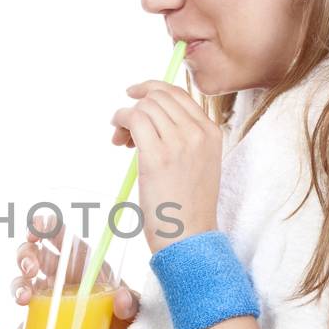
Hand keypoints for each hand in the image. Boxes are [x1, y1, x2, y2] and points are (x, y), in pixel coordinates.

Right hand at [8, 212, 140, 328]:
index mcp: (82, 263)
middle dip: (25, 256)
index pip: (59, 235)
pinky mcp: (45, 328)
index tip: (35, 232)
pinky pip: (25, 326)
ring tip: (23, 300)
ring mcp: (50, 303)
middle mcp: (62, 279)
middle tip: (31, 270)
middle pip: (33, 255)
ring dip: (17, 288)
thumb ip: (130, 302)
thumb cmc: (128, 323)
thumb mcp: (135, 310)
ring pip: (22, 285)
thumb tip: (120, 300)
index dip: (43, 226)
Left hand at [109, 80, 222, 252]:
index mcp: (211, 133)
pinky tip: (118, 138)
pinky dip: (120, 120)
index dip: (152, 90)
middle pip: (159, 96)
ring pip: (145, 106)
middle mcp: (198, 132)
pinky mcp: (157, 155)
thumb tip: (149, 117)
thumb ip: (183, 138)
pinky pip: (134, 118)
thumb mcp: (198, 164)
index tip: (134, 96)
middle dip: (137, 106)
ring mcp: (179, 142)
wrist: (189, 237)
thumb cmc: (187, 207)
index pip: (179, 94)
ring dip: (126, 116)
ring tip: (121, 140)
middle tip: (125, 131)